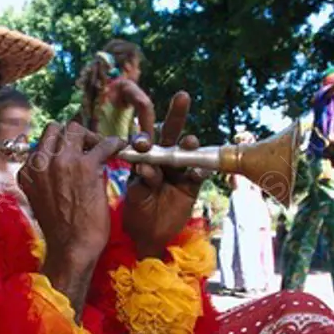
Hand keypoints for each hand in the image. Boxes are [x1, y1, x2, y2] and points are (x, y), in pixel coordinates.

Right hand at [18, 122, 124, 313]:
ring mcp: (63, 162)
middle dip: (72, 135)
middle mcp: (41, 163)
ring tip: (101, 149)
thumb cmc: (61, 230)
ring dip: (89, 136)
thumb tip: (60, 164)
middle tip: (88, 148)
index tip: (74, 151)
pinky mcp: (86, 166)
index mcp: (28, 171)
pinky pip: (103, 143)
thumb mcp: (41, 199)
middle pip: (56, 129)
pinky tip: (119, 148)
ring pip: (76, 129)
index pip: (42, 142)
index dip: (60, 144)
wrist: (72, 249)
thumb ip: (45, 178)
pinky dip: (113, 143)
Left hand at [123, 92, 207, 258]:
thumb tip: (147, 167)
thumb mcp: (134, 196)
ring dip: (188, 145)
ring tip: (189, 142)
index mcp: (144, 156)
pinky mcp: (192, 184)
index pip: (144, 132)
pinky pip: (198, 173)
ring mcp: (179, 170)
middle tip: (182, 97)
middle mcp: (163, 158)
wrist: (149, 236)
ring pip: (187, 151)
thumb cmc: (136, 211)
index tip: (141, 134)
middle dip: (176, 114)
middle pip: (171, 132)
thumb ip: (141, 181)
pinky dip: (199, 171)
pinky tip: (198, 170)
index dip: (142, 124)